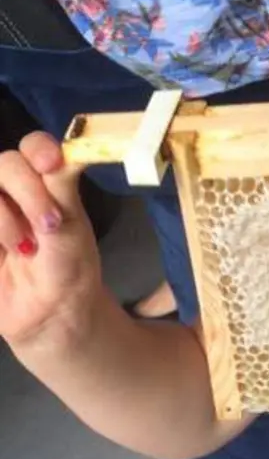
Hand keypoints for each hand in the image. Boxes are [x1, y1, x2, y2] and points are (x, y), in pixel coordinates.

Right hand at [0, 132, 101, 347]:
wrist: (46, 311)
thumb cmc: (67, 266)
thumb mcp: (71, 226)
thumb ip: (60, 187)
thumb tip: (68, 150)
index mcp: (44, 180)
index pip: (34, 146)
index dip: (39, 149)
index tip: (51, 165)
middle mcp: (13, 189)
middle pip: (5, 163)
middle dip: (29, 193)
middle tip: (49, 226)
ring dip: (4, 220)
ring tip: (23, 248)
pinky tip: (2, 253)